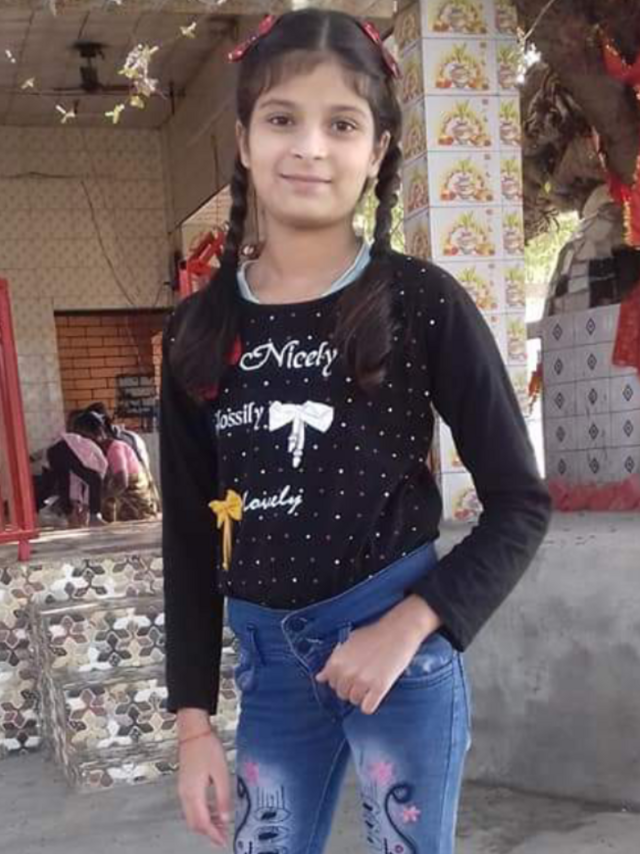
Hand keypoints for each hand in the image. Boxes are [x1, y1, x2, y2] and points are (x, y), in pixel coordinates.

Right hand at [177, 729, 231, 846]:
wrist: (193, 732)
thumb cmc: (207, 748)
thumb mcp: (220, 773)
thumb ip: (223, 797)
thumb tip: (225, 817)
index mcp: (193, 794)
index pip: (202, 823)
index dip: (213, 834)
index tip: (223, 841)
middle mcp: (185, 795)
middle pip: (194, 823)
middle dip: (209, 832)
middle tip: (224, 835)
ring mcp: (183, 790)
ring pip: (192, 816)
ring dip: (206, 823)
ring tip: (222, 823)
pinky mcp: (185, 784)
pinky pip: (191, 806)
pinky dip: (202, 813)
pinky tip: (213, 809)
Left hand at [316, 595, 441, 714]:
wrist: (398, 630)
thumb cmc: (374, 634)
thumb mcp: (348, 642)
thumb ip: (333, 661)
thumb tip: (320, 677)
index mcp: (337, 661)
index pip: (331, 682)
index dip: (341, 678)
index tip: (351, 673)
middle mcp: (347, 673)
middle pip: (342, 693)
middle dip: (350, 687)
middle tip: (363, 676)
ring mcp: (363, 681)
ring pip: (354, 701)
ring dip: (361, 695)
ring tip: (370, 683)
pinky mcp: (379, 687)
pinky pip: (367, 708)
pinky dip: (370, 704)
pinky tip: (375, 694)